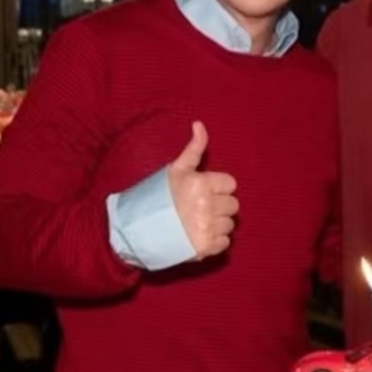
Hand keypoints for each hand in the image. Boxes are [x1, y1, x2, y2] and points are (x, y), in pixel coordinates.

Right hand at [167, 121, 238, 258]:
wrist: (138, 229)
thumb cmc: (158, 196)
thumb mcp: (175, 169)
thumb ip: (194, 148)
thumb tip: (199, 123)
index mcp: (201, 184)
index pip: (230, 184)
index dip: (218, 187)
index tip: (204, 191)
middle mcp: (207, 206)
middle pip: (233, 205)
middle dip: (219, 205)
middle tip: (201, 207)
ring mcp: (206, 228)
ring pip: (230, 224)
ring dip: (218, 224)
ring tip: (198, 222)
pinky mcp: (205, 248)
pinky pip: (225, 243)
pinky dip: (215, 241)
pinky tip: (199, 235)